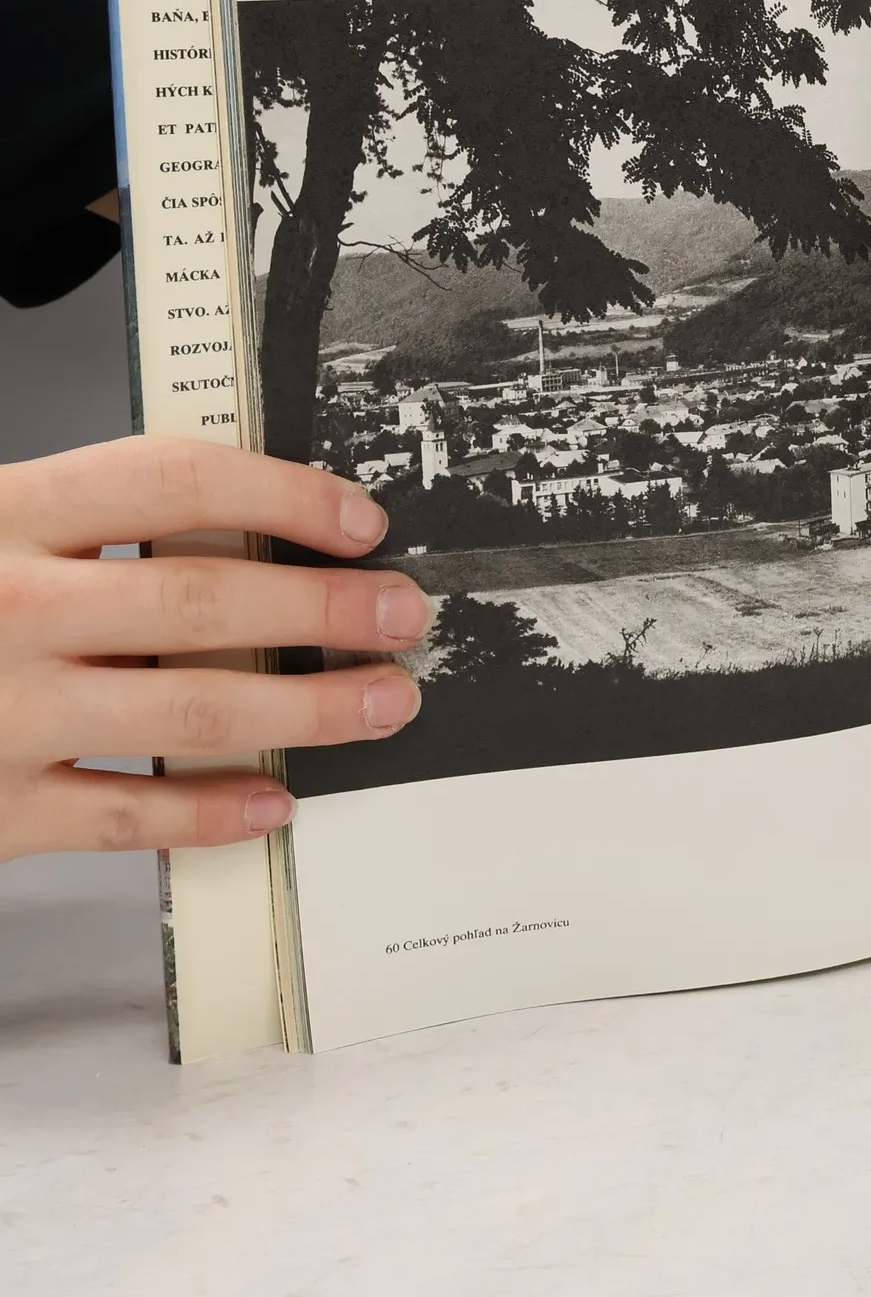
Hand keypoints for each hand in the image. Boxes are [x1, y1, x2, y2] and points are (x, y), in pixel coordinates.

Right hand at [0, 437, 427, 861]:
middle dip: (325, 611)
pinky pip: (124, 816)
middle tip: (405, 614)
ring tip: (383, 702)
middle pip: (202, 600)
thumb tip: (251, 526)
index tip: (361, 520)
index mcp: (3, 514)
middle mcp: (3, 606)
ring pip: (188, 710)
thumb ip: (84, 521)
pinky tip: (275, 802)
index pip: (172, 481)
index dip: (284, 496)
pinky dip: (209, 812)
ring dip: (307, 709)